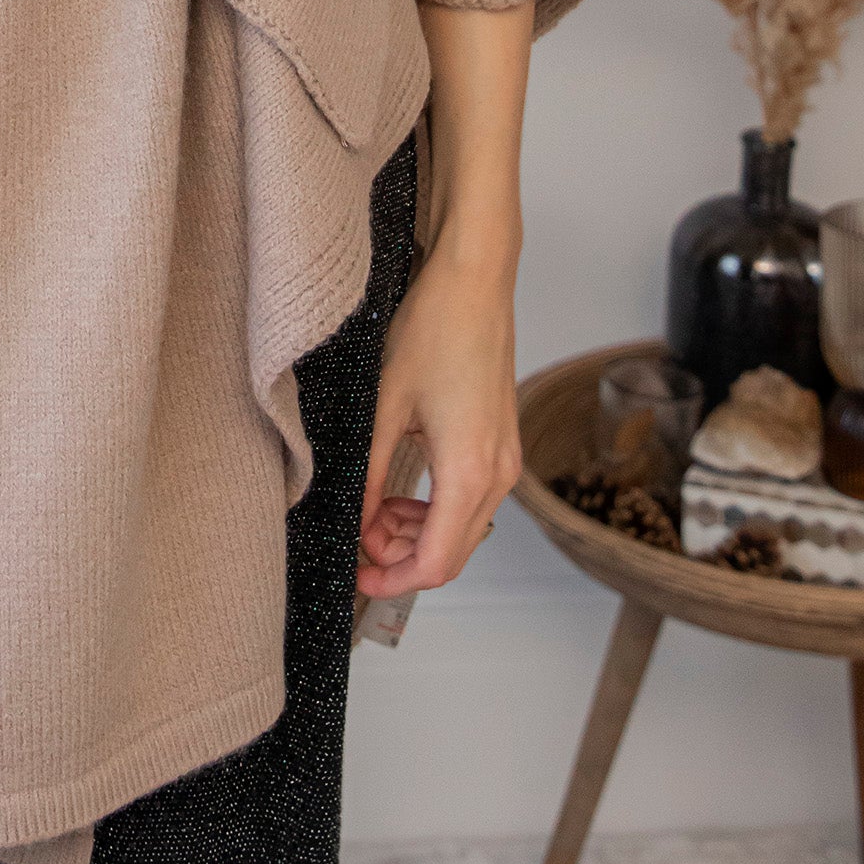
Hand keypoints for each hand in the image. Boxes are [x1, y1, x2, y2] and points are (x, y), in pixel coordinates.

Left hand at [355, 240, 520, 597]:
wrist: (476, 282)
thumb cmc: (434, 329)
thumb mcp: (385, 406)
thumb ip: (371, 474)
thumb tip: (357, 521)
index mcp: (469, 473)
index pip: (435, 564)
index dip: (392, 581)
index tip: (356, 576)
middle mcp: (498, 476)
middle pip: (453, 555)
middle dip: (401, 559)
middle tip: (357, 539)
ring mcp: (506, 461)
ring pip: (464, 531)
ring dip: (418, 534)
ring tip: (374, 511)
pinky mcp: (503, 445)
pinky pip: (473, 502)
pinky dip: (437, 510)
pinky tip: (403, 492)